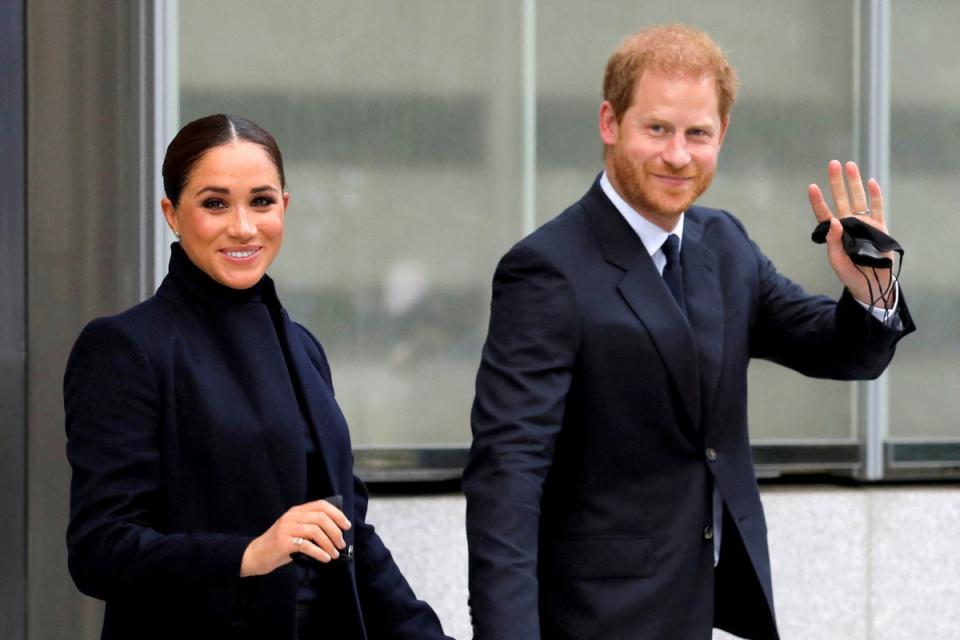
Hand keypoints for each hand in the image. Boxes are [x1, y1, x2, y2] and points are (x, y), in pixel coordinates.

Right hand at [240, 498, 351, 576]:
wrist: (256, 555)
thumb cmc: (280, 545)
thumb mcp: (296, 531)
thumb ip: (311, 528)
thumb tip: (336, 533)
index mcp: (297, 511)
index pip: (321, 505)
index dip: (337, 514)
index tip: (346, 526)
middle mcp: (292, 516)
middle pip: (321, 518)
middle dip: (335, 531)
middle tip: (341, 544)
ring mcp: (287, 528)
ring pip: (316, 531)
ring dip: (329, 544)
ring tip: (334, 554)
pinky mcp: (283, 542)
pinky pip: (307, 545)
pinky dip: (319, 552)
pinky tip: (325, 558)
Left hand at [807, 160, 893, 307]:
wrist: (870, 284)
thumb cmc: (850, 273)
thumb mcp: (837, 260)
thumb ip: (833, 241)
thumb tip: (833, 220)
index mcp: (834, 232)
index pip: (823, 214)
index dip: (818, 201)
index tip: (812, 187)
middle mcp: (848, 224)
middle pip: (841, 199)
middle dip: (837, 182)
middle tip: (833, 163)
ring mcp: (864, 224)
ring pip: (858, 199)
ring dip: (854, 182)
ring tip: (850, 165)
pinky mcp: (880, 227)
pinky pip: (877, 208)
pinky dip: (875, 195)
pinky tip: (871, 182)